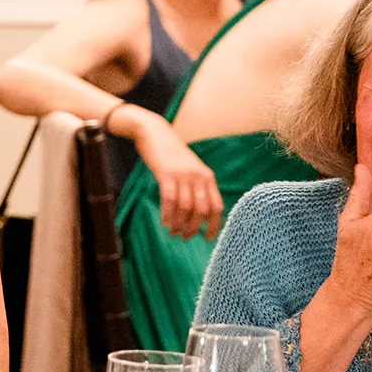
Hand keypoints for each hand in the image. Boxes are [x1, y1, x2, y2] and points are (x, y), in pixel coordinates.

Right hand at [126, 111, 223, 239]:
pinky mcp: (166, 174)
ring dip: (179, 224)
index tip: (208, 238)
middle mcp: (198, 177)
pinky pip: (169, 200)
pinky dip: (167, 214)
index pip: (217, 207)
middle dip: (193, 228)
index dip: (214, 225)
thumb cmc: (170, 154)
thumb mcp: (190, 169)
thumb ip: (197, 186)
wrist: (154, 132)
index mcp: (208, 177)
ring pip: (185, 208)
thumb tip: (197, 213)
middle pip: (201, 211)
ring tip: (172, 232)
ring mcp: (183, 175)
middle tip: (184, 237)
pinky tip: (164, 222)